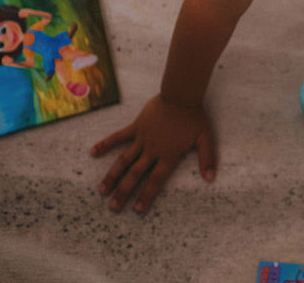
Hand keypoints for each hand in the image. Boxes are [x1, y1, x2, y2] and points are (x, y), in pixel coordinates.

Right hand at [91, 94, 215, 213]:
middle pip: (135, 175)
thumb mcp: (205, 138)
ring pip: (123, 161)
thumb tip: (211, 179)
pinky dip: (105, 144)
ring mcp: (142, 138)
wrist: (181, 94)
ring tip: (102, 191)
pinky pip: (118, 137)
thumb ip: (207, 159)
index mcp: (168, 155)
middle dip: (124, 192)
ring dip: (112, 176)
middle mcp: (152, 150)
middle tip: (113, 208)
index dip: (146, 195)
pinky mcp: (136, 126)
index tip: (138, 210)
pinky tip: (93, 152)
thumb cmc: (193, 116)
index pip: (155, 181)